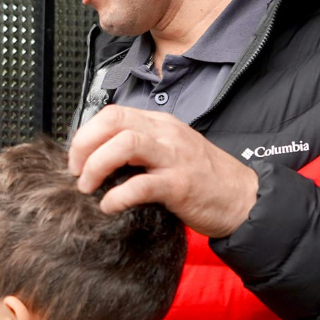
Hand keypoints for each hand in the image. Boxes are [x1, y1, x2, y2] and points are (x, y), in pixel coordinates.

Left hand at [68, 104, 258, 237]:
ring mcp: (174, 157)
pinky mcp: (180, 185)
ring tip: (88, 187)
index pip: (112, 113)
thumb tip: (95, 158)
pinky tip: (109, 206)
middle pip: (113, 121)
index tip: (76, 159)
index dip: (86, 134)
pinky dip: (117, 196)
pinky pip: (140, 185)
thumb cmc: (203, 179)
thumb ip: (139, 149)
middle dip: (84, 146)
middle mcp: (166, 134)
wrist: (243, 199)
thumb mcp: (169, 152)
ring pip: (124, 144)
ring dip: (96, 166)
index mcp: (160, 124)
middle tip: (76, 173)